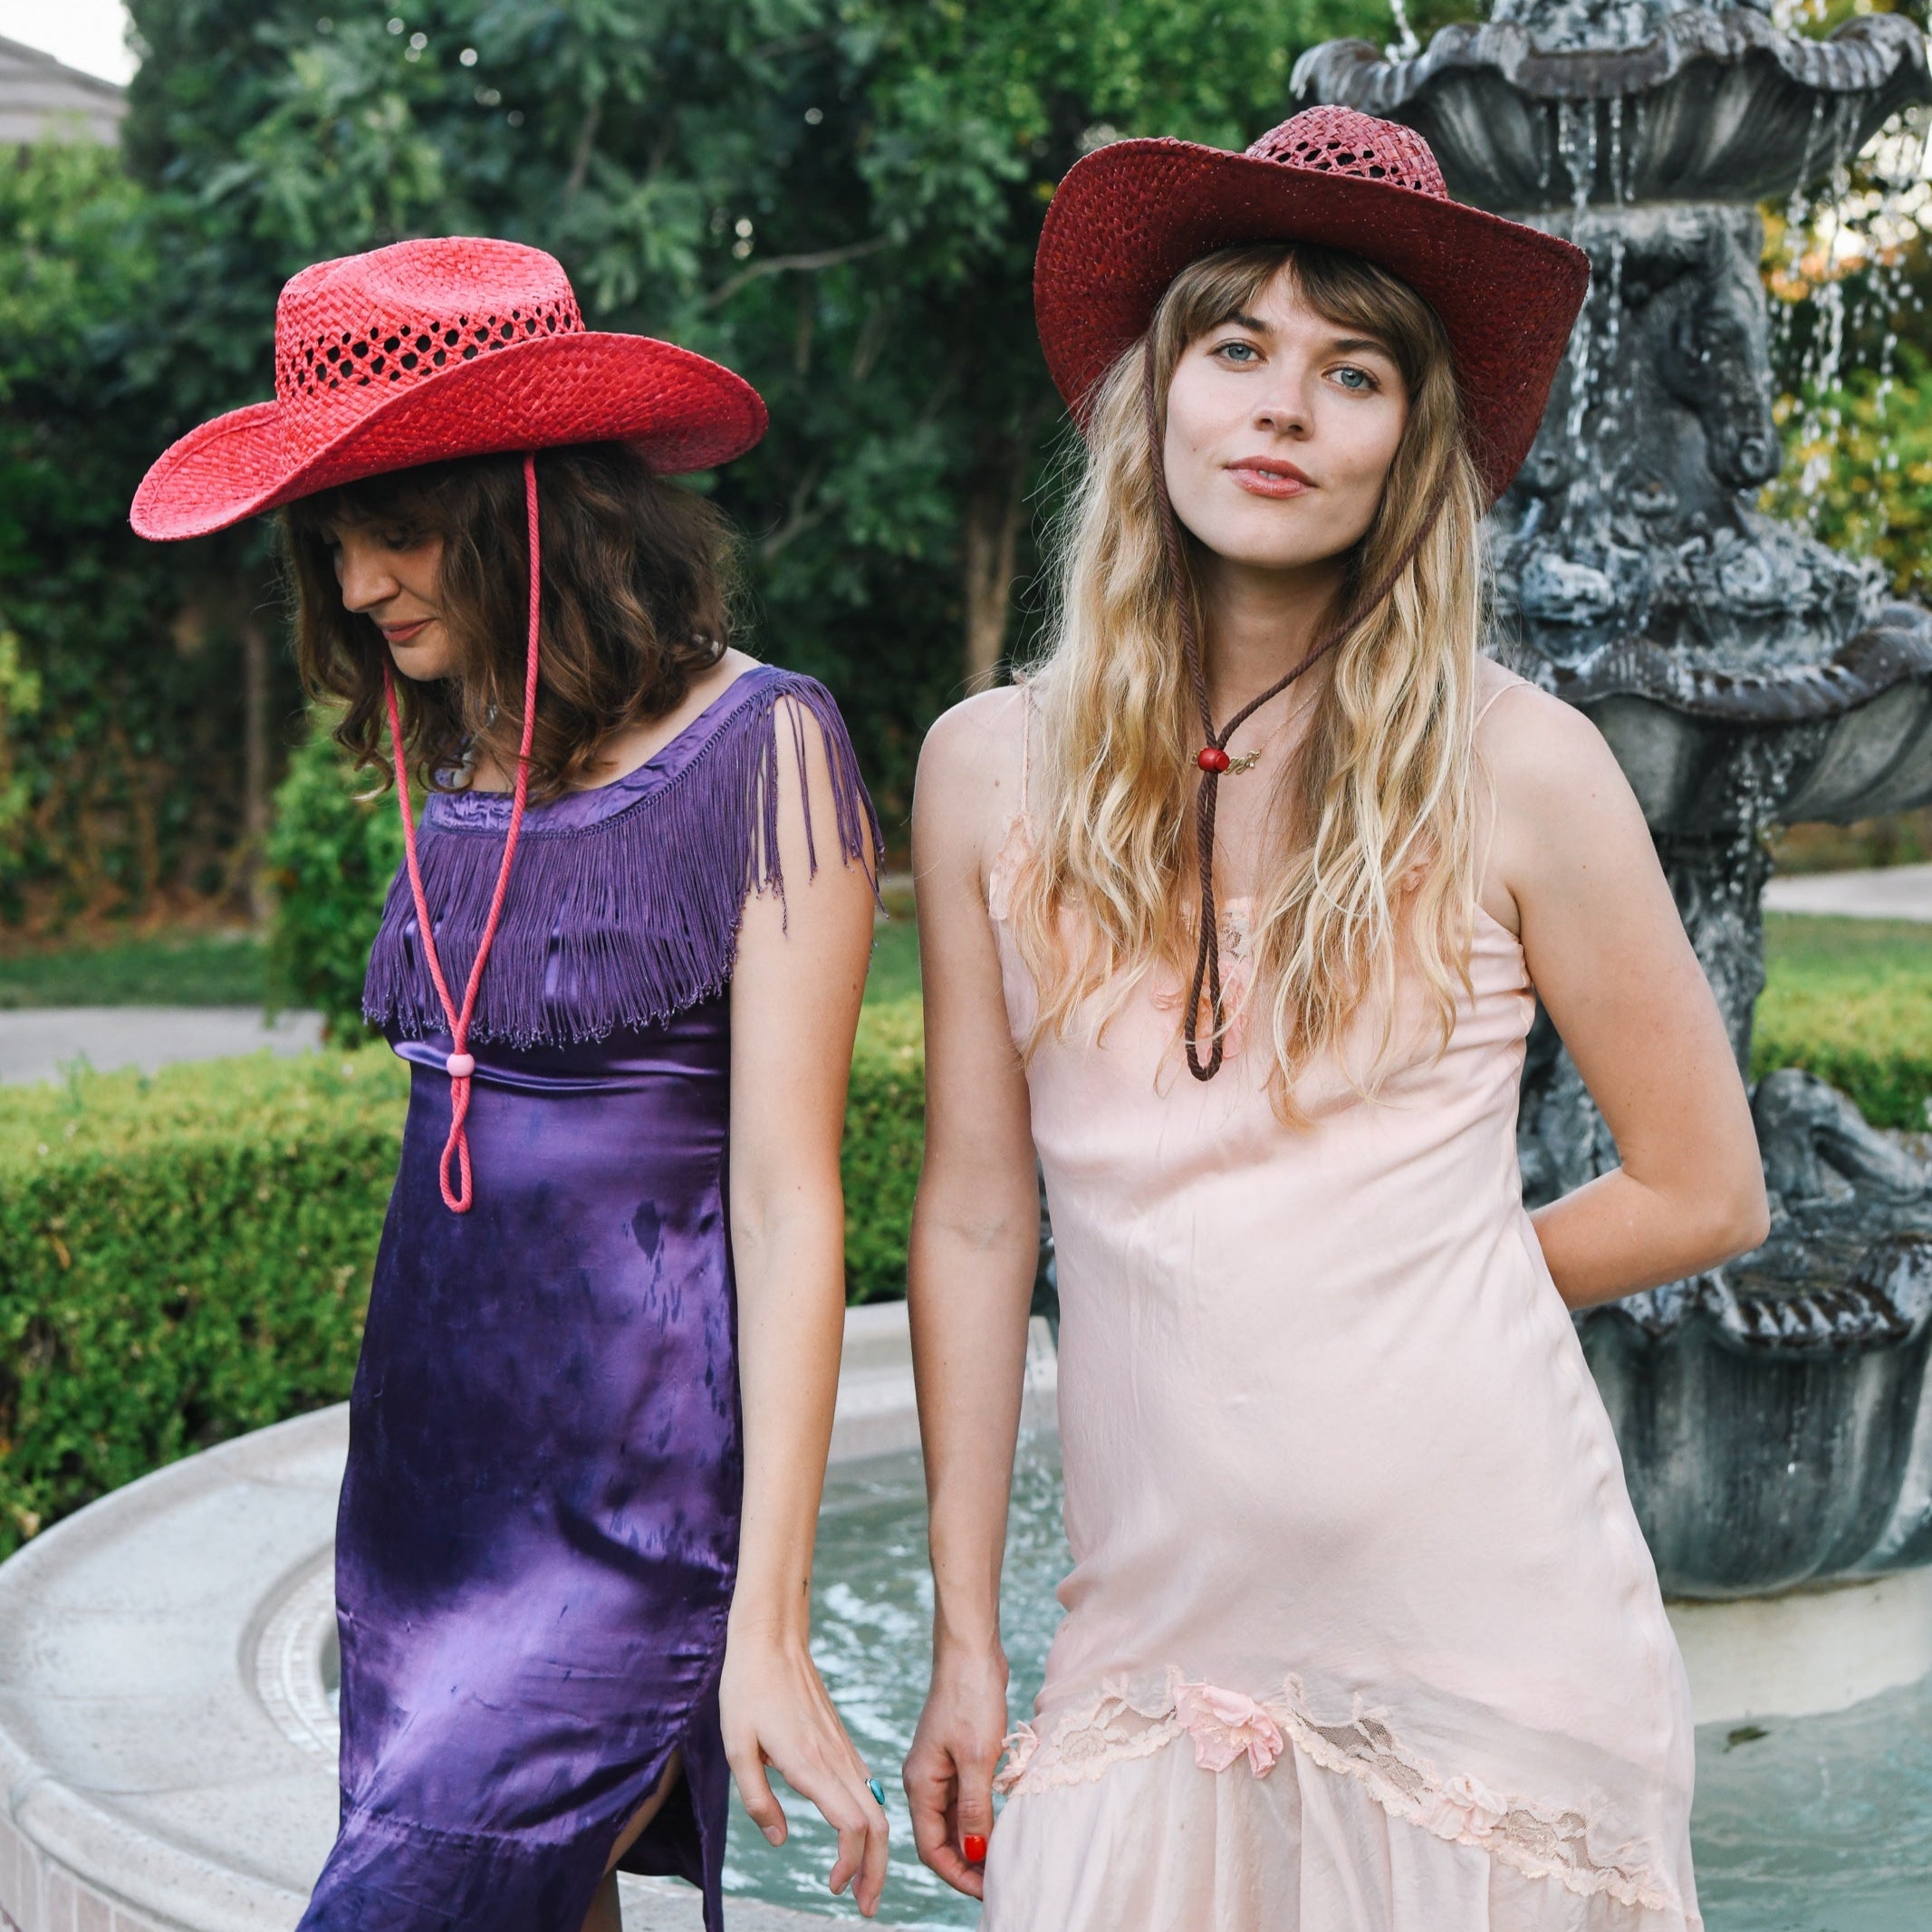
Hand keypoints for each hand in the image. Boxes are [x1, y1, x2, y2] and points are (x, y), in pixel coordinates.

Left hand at [719, 1626, 888, 1916]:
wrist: (771, 1637)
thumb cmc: (747, 1688)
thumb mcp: (736, 1747)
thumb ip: (756, 1799)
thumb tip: (779, 1839)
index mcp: (811, 1762)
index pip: (851, 1825)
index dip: (851, 1864)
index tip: (833, 1888)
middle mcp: (835, 1758)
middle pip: (877, 1824)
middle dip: (877, 1870)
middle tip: (865, 1907)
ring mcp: (842, 1748)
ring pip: (877, 1806)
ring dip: (875, 1849)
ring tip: (860, 1882)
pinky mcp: (839, 1740)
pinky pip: (865, 1787)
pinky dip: (868, 1821)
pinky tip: (853, 1836)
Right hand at [904, 1642, 1009, 1899]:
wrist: (972, 1650)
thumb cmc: (970, 1696)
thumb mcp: (977, 1757)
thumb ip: (975, 1808)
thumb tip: (976, 1854)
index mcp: (921, 1782)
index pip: (932, 1847)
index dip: (957, 1873)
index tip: (986, 1890)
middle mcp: (926, 1779)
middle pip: (942, 1837)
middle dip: (967, 1863)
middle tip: (998, 1882)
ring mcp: (942, 1767)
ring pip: (956, 1819)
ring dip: (976, 1841)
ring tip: (1003, 1860)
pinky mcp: (959, 1754)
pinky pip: (966, 1798)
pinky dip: (982, 1816)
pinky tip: (1002, 1825)